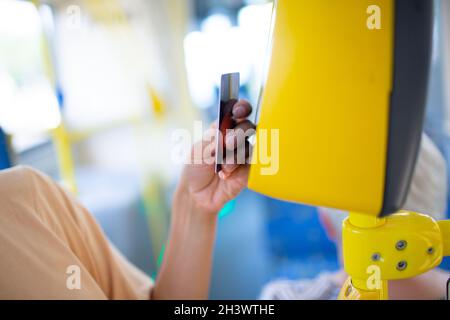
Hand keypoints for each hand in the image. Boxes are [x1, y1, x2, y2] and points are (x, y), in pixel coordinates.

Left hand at [177, 100, 254, 214]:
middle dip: (238, 133)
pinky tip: (226, 175)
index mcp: (223, 127)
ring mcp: (243, 153)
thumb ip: (212, 141)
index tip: (238, 111)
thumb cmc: (195, 168)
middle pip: (247, 126)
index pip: (237, 111)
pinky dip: (238, 168)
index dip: (241, 107)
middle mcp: (236, 138)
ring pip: (249, 146)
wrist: (197, 194)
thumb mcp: (198, 151)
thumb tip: (224, 134)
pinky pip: (251, 164)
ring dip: (235, 155)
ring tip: (223, 167)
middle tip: (227, 144)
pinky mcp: (249, 169)